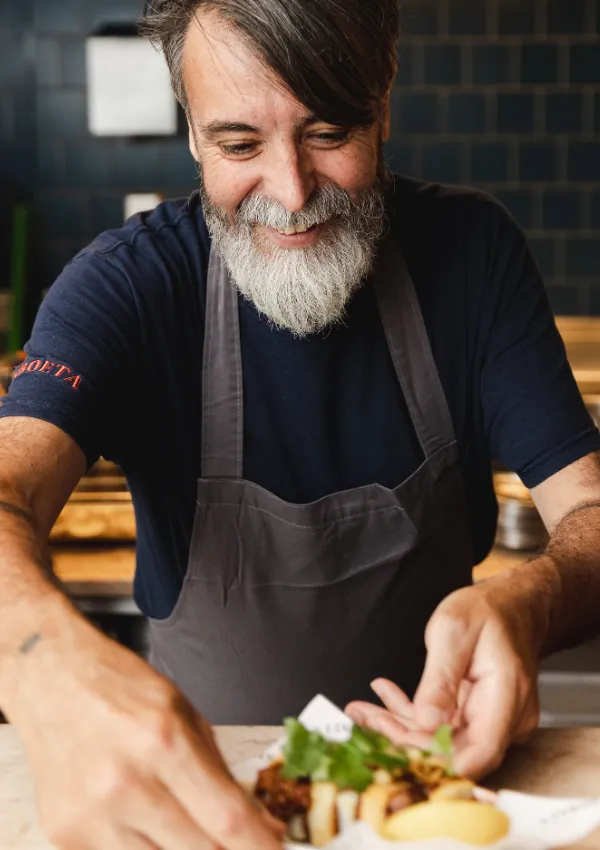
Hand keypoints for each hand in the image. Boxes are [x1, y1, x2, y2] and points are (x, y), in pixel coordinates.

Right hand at [7, 615, 283, 849]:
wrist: (53, 680)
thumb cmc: (120, 688)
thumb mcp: (184, 713)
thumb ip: (219, 772)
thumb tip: (256, 822)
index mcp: (163, 742)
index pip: (227, 819)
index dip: (260, 846)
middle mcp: (126, 784)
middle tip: (238, 841)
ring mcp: (92, 816)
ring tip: (191, 828)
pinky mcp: (67, 836)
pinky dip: (145, 848)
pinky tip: (148, 823)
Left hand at [346, 581, 541, 778]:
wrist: (509, 607)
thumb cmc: (486, 611)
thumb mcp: (454, 630)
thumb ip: (441, 677)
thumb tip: (427, 721)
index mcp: (507, 698)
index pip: (479, 752)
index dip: (436, 756)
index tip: (394, 735)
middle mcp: (505, 720)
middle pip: (454, 751)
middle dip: (404, 738)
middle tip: (364, 716)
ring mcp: (491, 722)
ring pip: (441, 740)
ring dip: (399, 726)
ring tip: (362, 709)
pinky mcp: (476, 718)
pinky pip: (441, 726)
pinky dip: (410, 715)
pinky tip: (384, 696)